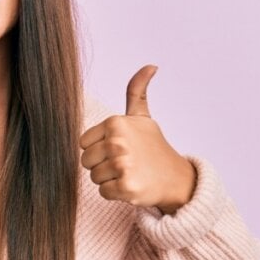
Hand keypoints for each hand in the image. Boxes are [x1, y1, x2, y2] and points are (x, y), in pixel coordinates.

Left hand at [79, 65, 196, 213]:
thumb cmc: (153, 147)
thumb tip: (151, 65)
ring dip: (109, 180)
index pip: (84, 143)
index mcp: (115, 122)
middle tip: (125, 163)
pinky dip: (115, 193)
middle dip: (102, 165)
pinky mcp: (126, 186)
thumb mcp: (143, 117)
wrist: (176, 178)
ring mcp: (122, 164)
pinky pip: (103, 192)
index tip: (119, 148)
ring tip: (130, 173)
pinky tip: (132, 185)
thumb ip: (137, 91)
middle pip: (86, 161)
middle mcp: (117, 141)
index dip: (98, 149)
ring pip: (94, 177)